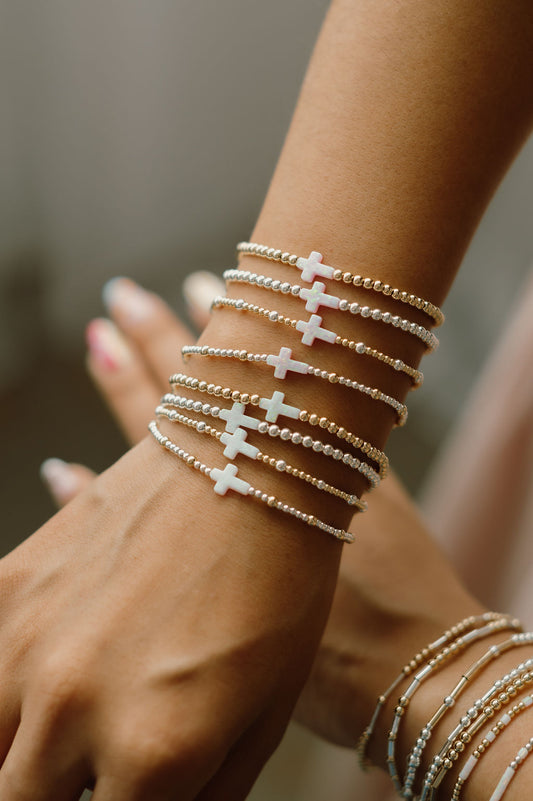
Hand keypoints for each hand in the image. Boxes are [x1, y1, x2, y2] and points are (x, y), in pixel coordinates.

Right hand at [43, 277, 481, 759]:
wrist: (414, 659)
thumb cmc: (311, 658)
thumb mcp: (211, 606)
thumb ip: (139, 538)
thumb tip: (69, 473)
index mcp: (219, 496)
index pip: (156, 415)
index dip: (125, 372)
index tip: (104, 326)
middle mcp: (262, 460)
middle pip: (197, 381)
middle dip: (157, 334)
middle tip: (125, 294)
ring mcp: (314, 453)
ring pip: (257, 374)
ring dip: (225, 335)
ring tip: (196, 287)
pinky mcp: (361, 462)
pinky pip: (317, 393)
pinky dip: (295, 369)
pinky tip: (287, 349)